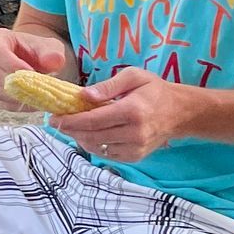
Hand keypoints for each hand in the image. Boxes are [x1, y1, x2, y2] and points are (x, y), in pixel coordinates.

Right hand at [0, 26, 74, 105]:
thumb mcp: (50, 46)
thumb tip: (54, 61)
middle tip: (39, 88)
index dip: (13, 65)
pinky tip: (33, 102)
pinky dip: (18, 105)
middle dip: (17, 83)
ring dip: (18, 96)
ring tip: (39, 95)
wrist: (32, 60)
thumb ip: (52, 53)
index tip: (31, 73)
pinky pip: (1, 102)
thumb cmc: (38, 51)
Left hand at [59, 67, 199, 162]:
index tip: (53, 118)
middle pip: (91, 136)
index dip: (70, 121)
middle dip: (71, 130)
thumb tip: (84, 95)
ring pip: (97, 147)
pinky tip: (89, 135)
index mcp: (132, 111)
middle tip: (57, 122)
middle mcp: (134, 133)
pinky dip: (94, 145)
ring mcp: (135, 148)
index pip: (93, 120)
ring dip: (80, 138)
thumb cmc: (154, 90)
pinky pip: (106, 154)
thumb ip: (108, 85)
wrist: (180, 113)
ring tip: (73, 127)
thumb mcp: (133, 76)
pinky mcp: (135, 157)